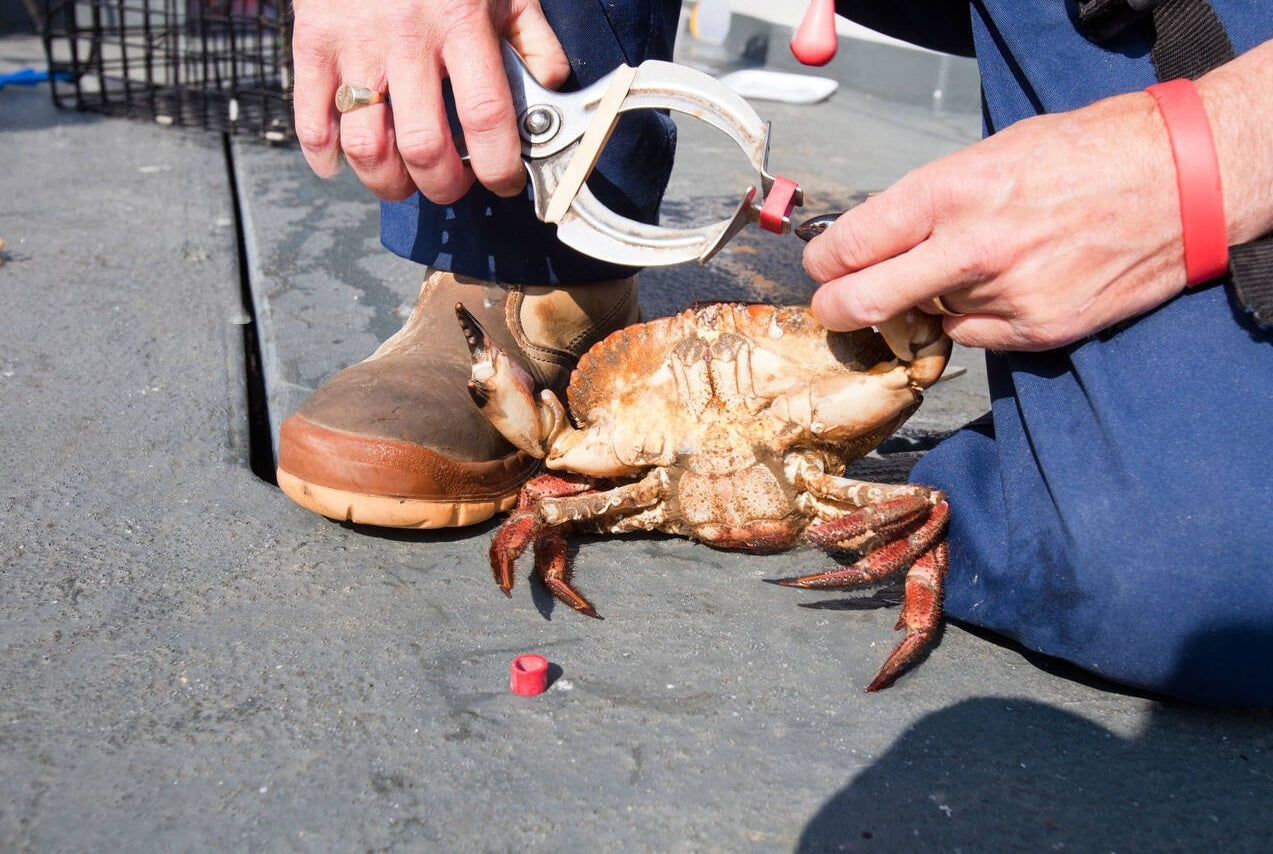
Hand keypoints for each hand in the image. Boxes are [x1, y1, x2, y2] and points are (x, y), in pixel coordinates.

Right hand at [292, 0, 570, 203]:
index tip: (503, 181)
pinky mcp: (313, 42)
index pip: (485, 116)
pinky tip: (343, 165)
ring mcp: (355, 43)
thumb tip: (551, 87)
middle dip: (443, 185)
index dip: (498, 165)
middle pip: (423, 146)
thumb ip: (531, 36)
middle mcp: (406, 38)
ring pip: (366, 146)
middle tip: (453, 184)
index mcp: (461, 21)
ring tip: (405, 181)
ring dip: (387, 182)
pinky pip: (312, 119)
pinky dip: (325, 157)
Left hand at [803, 91, 1190, 351]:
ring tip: (973, 267)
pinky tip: (1006, 287)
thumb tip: (878, 240)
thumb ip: (928, 204)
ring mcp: (1003, 296)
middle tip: (833, 309)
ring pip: (925, 317)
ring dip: (929, 302)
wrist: (1179, 182)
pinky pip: (972, 336)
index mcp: (949, 193)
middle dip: (835, 309)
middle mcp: (969, 249)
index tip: (821, 270)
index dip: (824, 264)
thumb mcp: (989, 155)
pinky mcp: (1035, 331)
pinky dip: (973, 319)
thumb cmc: (1085, 154)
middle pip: (863, 301)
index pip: (850, 244)